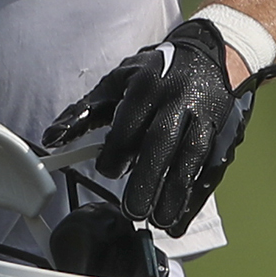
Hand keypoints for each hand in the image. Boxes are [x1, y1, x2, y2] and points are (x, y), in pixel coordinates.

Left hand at [42, 18, 252, 237]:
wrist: (212, 54)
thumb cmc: (156, 74)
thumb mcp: (117, 82)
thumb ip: (84, 112)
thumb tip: (51, 138)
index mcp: (147, 85)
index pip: (129, 123)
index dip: (116, 153)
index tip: (108, 171)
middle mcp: (179, 99)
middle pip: (162, 141)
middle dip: (148, 178)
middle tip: (134, 211)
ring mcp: (206, 116)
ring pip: (192, 156)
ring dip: (176, 193)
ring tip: (159, 222)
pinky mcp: (224, 133)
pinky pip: (211, 167)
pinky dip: (196, 196)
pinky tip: (180, 219)